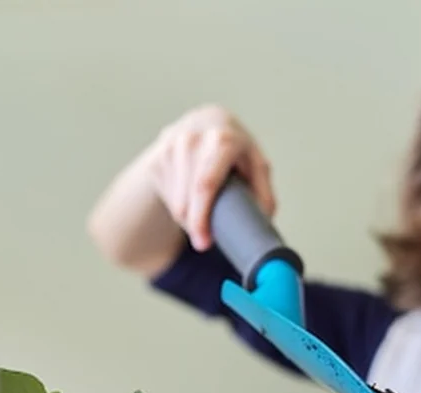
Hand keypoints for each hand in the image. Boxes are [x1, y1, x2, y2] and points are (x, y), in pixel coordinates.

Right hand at [146, 104, 275, 250]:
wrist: (205, 121)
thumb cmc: (237, 149)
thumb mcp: (257, 163)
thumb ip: (263, 192)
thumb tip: (262, 223)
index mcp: (222, 140)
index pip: (205, 183)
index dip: (202, 216)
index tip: (204, 241)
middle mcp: (192, 139)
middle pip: (187, 197)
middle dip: (194, 225)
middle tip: (203, 243)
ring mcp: (170, 147)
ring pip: (175, 200)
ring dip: (187, 218)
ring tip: (203, 218)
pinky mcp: (157, 157)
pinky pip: (167, 196)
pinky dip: (179, 207)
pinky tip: (192, 200)